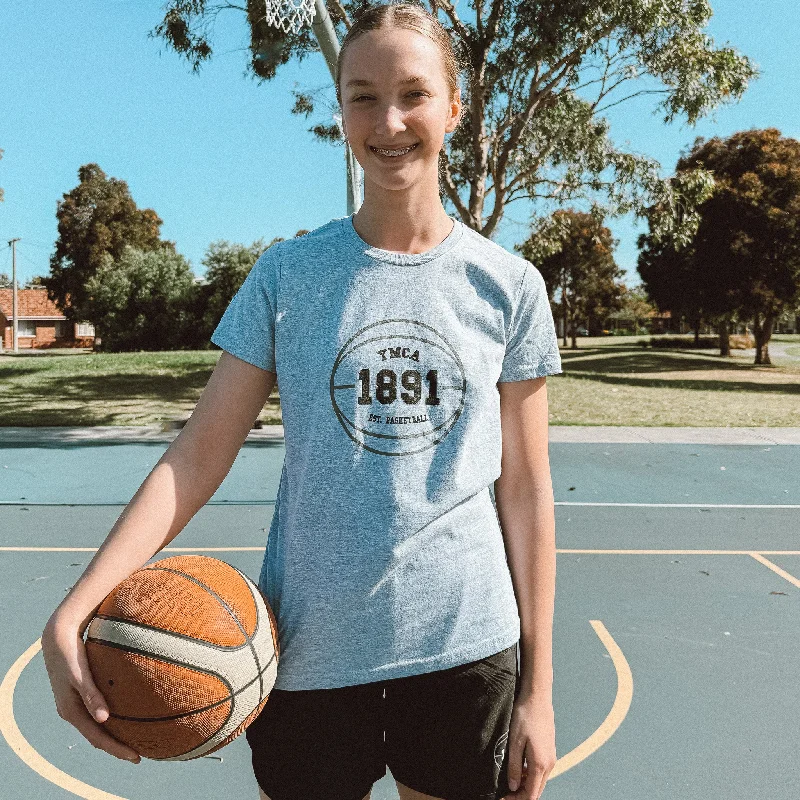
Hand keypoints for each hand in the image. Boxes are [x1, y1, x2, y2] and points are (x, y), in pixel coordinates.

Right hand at [41, 614, 140, 762]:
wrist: (58, 637)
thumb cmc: (70, 655)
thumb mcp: (80, 675)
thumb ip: (92, 695)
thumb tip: (104, 719)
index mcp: (71, 711)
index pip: (97, 738)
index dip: (116, 749)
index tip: (136, 757)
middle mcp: (73, 711)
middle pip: (97, 736)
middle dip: (117, 747)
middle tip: (139, 755)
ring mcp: (76, 704)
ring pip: (97, 726)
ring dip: (114, 735)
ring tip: (135, 740)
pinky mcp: (81, 695)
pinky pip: (98, 713)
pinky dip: (111, 721)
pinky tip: (125, 717)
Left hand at [502, 691, 555, 799]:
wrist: (537, 698)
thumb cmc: (525, 717)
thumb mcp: (514, 742)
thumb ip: (514, 766)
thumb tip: (512, 787)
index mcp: (540, 764)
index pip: (530, 794)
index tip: (502, 797)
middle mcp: (549, 764)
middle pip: (536, 790)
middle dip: (520, 795)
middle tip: (504, 793)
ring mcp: (551, 757)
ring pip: (539, 781)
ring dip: (525, 785)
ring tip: (508, 781)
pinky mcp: (549, 751)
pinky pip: (540, 771)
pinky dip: (530, 776)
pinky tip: (518, 768)